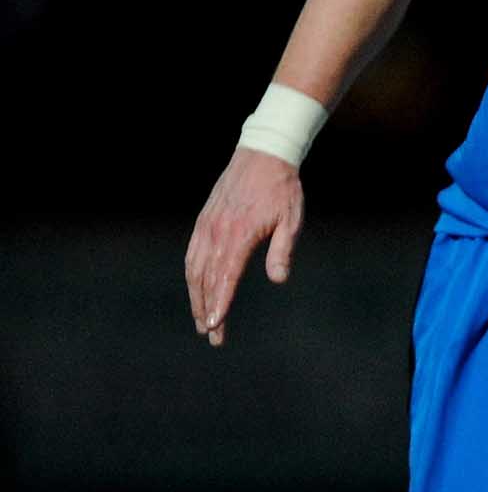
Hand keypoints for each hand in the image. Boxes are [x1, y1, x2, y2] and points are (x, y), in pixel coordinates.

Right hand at [185, 147, 305, 347]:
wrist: (262, 155)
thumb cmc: (283, 190)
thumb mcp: (291, 219)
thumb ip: (283, 250)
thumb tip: (278, 279)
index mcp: (240, 234)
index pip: (226, 276)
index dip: (219, 303)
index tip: (214, 326)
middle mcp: (218, 232)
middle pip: (207, 279)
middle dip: (207, 309)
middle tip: (212, 335)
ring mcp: (207, 227)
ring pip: (195, 269)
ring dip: (196, 296)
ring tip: (202, 321)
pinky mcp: (203, 222)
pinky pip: (192, 254)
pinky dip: (192, 276)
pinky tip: (197, 290)